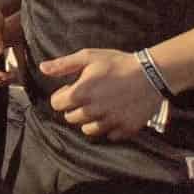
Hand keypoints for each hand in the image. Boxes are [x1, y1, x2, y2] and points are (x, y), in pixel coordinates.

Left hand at [42, 49, 161, 140]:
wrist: (151, 73)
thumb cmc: (117, 63)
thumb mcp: (88, 57)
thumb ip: (63, 65)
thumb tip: (42, 68)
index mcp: (80, 94)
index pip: (57, 104)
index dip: (62, 96)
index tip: (71, 89)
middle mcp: (92, 111)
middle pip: (71, 118)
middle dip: (74, 108)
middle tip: (87, 98)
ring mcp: (110, 122)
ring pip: (88, 130)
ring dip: (89, 121)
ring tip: (99, 108)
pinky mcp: (126, 128)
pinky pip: (110, 135)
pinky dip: (110, 128)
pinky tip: (114, 115)